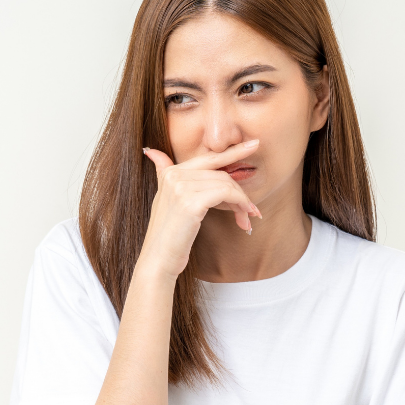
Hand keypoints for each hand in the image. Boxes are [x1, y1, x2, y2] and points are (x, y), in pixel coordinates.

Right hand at [139, 140, 263, 276]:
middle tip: (252, 210)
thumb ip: (162, 172)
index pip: (209, 158)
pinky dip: (240, 205)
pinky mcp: (191, 202)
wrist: (159, 260)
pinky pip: (227, 194)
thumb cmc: (168, 234)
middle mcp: (174, 175)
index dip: (233, 152)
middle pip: (221, 173)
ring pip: (227, 184)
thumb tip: (150, 150)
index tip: (254, 145)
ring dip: (243, 203)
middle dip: (240, 192)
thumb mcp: (164, 199)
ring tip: (247, 219)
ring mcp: (181, 187)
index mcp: (170, 172)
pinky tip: (243, 219)